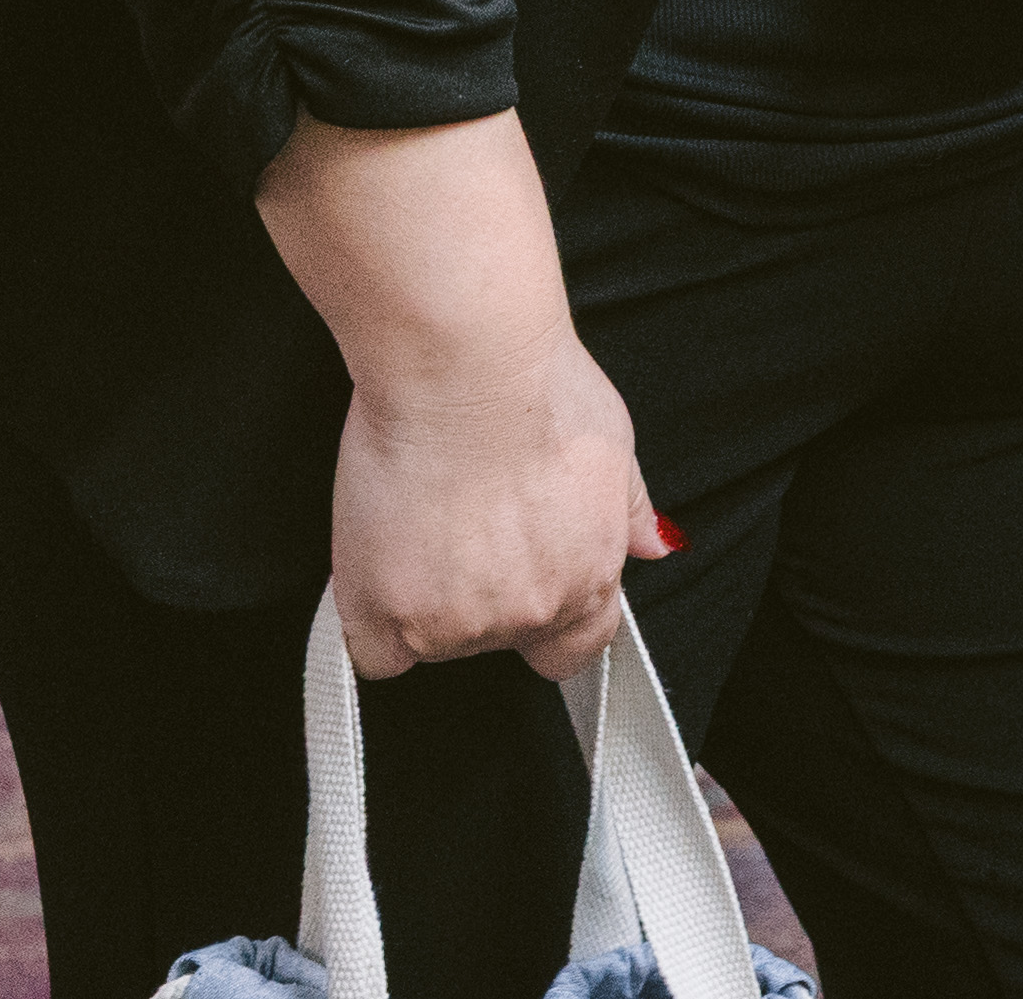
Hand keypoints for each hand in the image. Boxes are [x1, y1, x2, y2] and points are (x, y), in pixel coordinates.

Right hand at [253, 112, 660, 680]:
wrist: (466, 368)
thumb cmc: (538, 390)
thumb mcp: (615, 447)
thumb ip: (629, 513)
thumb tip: (653, 546)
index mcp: (591, 576)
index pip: (575, 648)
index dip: (545, 623)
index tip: (518, 585)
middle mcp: (531, 611)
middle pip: (495, 641)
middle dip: (479, 596)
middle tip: (462, 527)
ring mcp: (458, 621)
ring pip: (433, 641)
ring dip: (422, 598)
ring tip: (424, 517)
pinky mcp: (389, 612)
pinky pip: (374, 654)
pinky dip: (369, 616)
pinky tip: (380, 559)